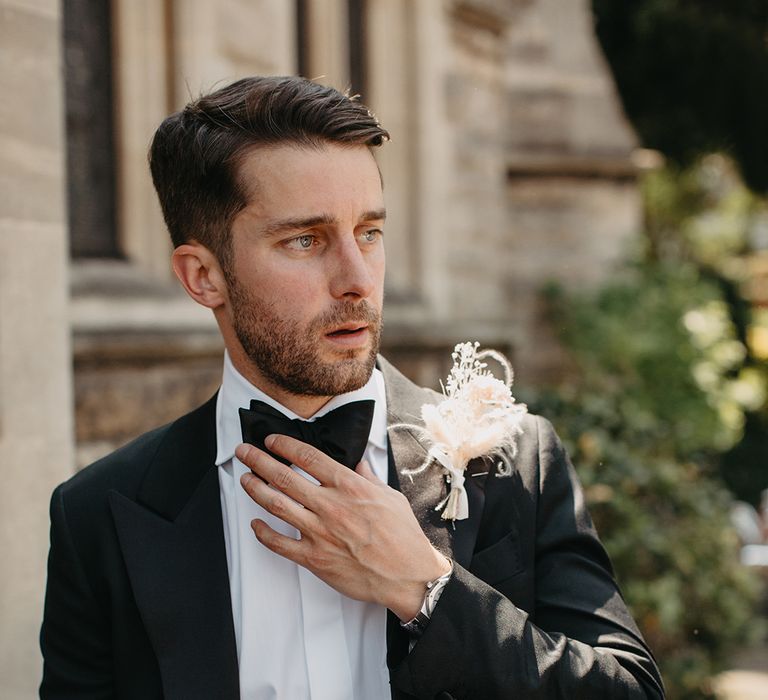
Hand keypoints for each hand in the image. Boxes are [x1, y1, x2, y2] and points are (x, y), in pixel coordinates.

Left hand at [235, 435, 450, 620]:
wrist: (408, 575)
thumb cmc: (402, 537)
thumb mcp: (390, 496)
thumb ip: (369, 478)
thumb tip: (359, 464)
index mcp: (348, 486)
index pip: (308, 457)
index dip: (284, 446)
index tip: (272, 441)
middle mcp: (330, 505)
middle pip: (284, 476)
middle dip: (258, 460)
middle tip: (244, 452)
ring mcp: (319, 532)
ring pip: (276, 505)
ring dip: (255, 489)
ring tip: (245, 479)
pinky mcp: (314, 558)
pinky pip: (279, 544)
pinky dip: (263, 533)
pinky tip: (255, 524)